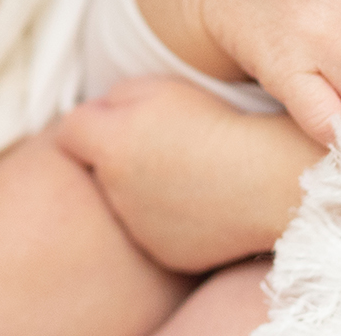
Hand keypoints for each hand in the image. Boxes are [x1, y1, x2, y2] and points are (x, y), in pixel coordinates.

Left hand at [55, 75, 322, 274]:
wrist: (270, 180)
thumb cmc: (219, 124)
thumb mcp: (163, 86)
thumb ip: (117, 95)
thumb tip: (100, 110)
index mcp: (108, 146)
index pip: (70, 130)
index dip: (90, 118)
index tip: (117, 115)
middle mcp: (114, 191)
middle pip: (100, 165)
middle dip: (119, 151)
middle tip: (165, 137)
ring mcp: (140, 228)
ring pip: (128, 199)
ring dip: (145, 184)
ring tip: (193, 166)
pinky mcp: (167, 253)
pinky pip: (158, 227)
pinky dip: (172, 214)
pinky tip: (205, 197)